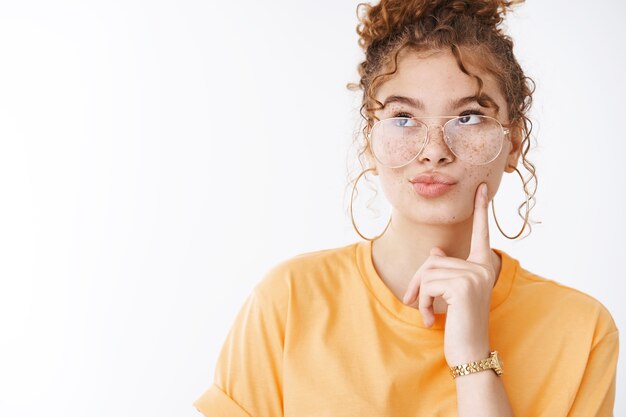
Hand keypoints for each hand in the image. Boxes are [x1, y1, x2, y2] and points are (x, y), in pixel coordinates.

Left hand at [402, 182, 495, 365]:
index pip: (481, 233)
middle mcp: (484, 267)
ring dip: (419, 294)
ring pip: (428, 271)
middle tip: (412, 301)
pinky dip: (422, 301)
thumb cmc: (461, 324)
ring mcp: (475, 274)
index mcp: (484, 266)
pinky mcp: (463, 285)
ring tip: (426, 313)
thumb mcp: (451, 293)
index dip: (482, 209)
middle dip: (417, 280)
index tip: (483, 187)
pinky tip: (430, 318)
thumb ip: (446, 269)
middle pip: (434, 258)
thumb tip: (435, 250)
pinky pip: (427, 284)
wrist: (471, 352)